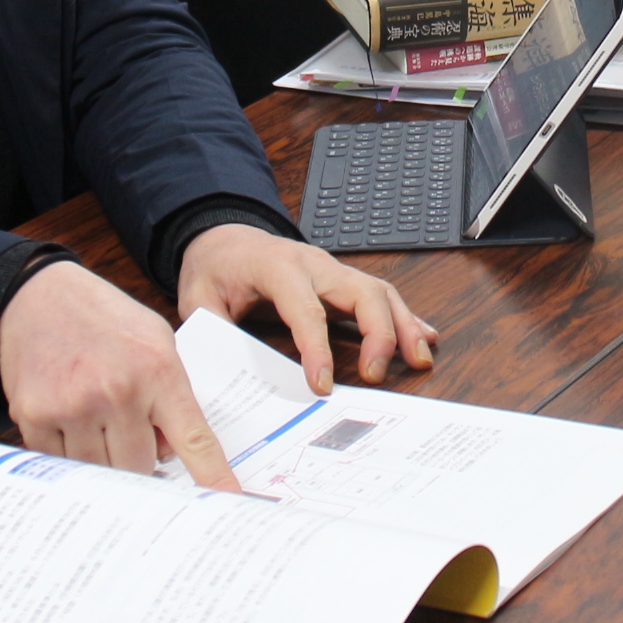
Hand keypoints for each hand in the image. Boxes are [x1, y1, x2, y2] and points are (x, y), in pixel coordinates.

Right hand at [0, 259, 239, 489]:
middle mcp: (118, 391)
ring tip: (96, 419)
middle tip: (127, 430)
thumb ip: (171, 395)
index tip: (229, 503)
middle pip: (141, 467)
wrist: (38, 295)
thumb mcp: (155, 342)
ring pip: (101, 472)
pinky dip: (68, 453)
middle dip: (140, 459)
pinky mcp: (34, 416)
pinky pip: (60, 464)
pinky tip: (68, 420)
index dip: (212, 476)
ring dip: (103, 458)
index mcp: (157, 371)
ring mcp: (74, 406)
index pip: (195, 438)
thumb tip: (173, 453)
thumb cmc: (104, 320)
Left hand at [176, 223, 439, 392]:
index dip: (317, 348)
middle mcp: (314, 265)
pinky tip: (425, 338)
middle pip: (360, 292)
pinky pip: (382, 296)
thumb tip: (223, 370)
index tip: (322, 385)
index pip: (305, 309)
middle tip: (376, 375)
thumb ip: (210, 329)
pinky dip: (406, 318)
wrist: (225, 238)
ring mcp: (334, 271)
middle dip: (377, 334)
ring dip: (404, 326)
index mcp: (277, 267)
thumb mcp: (197, 296)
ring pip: (380, 292)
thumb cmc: (215, 267)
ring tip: (419, 360)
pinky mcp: (343, 282)